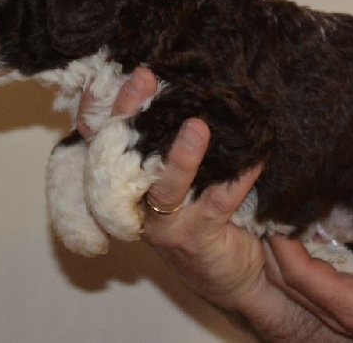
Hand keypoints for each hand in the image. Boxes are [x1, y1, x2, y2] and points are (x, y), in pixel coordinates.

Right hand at [78, 68, 347, 340]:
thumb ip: (174, 142)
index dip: (96, 109)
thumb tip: (194, 84)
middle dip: (129, 115)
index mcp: (129, 181)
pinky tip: (257, 157)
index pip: (100, 140)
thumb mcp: (185, 178)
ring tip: (197, 126)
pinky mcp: (196, 239)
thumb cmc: (208, 217)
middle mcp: (137, 202)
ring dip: (181, 156)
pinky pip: (217, 202)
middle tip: (144, 78)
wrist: (236, 278)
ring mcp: (164, 224)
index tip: (105, 75)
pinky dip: (239, 177)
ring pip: (165, 186)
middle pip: (121, 157)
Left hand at [268, 200, 352, 341]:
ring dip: (283, 253)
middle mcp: (346, 315)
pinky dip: (301, 258)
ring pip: (297, 286)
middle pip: (288, 282)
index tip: (275, 211)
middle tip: (267, 205)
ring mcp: (347, 314)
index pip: (301, 276)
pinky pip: (313, 284)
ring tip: (279, 212)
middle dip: (273, 246)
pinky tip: (303, 230)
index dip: (282, 245)